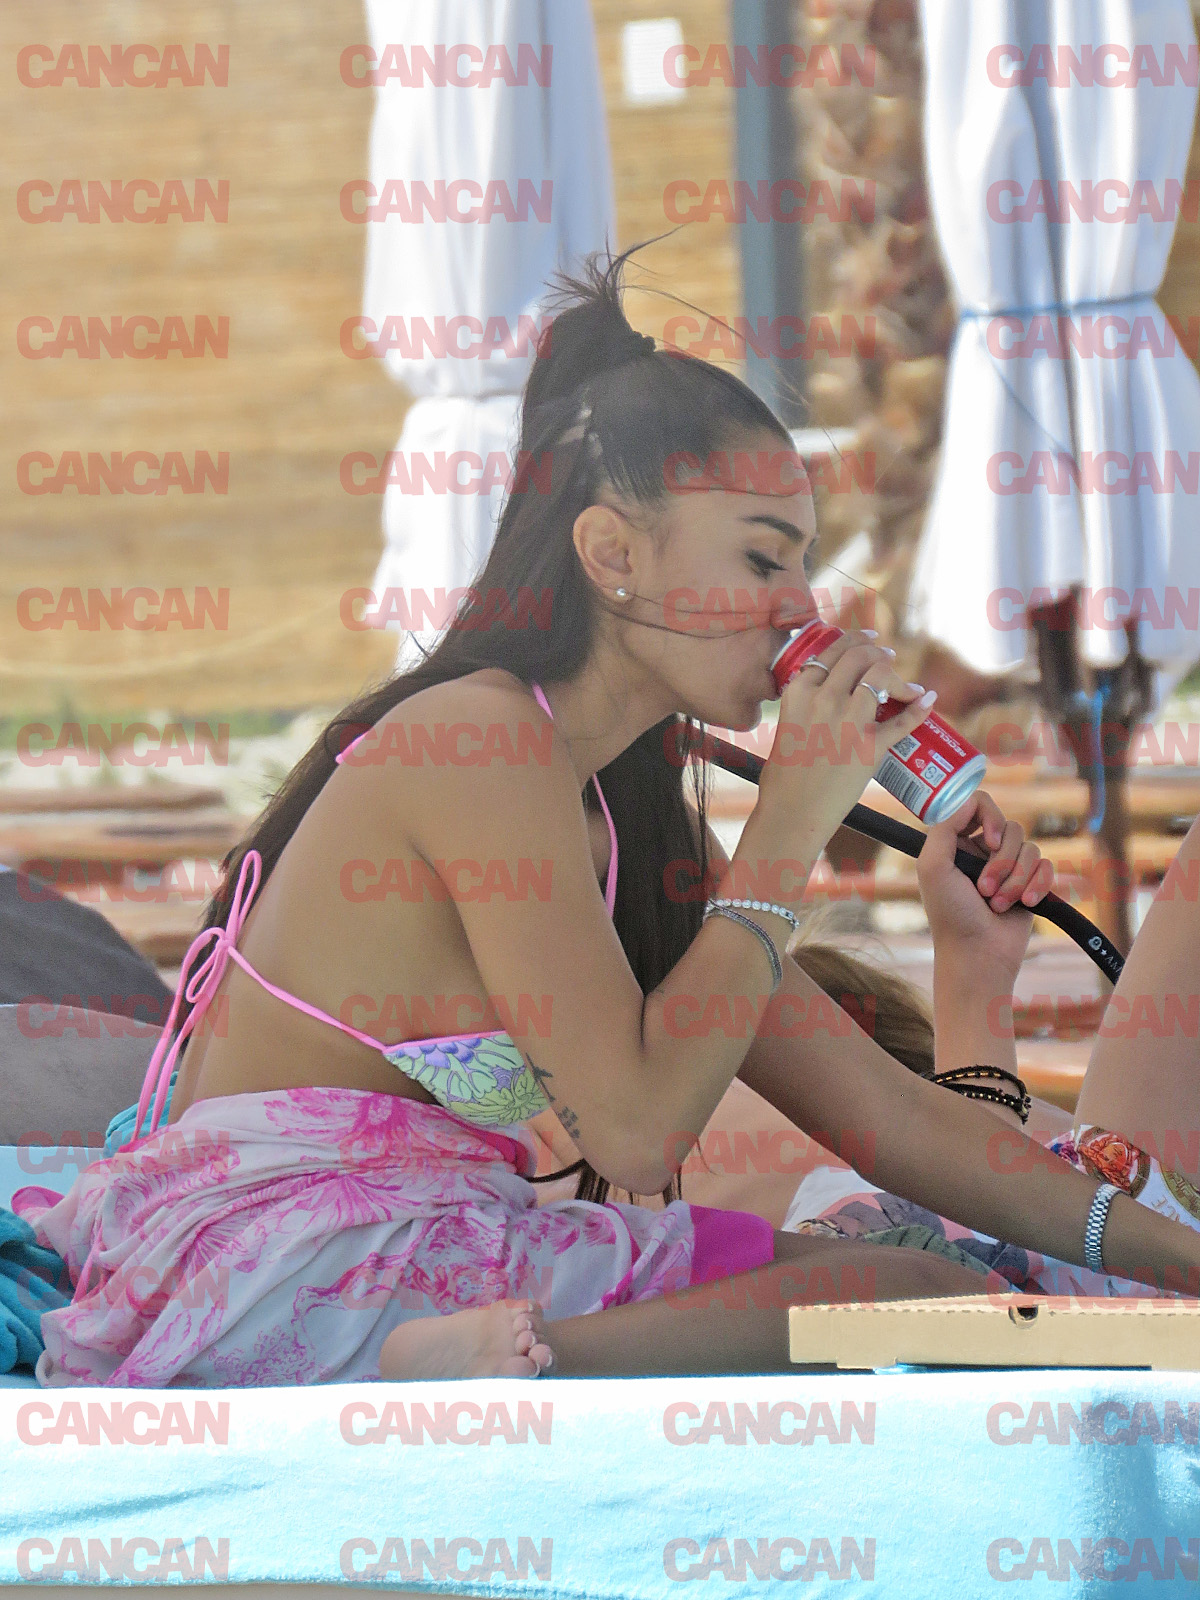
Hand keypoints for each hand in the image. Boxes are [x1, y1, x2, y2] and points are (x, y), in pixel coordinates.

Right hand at [756, 630, 939, 847]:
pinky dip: (919, 708)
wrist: (791, 813)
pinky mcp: (871, 747)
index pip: (832, 651)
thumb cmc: (781, 777)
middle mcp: (824, 699)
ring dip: (897, 676)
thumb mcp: (785, 727)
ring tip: (904, 683)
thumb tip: (820, 699)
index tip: (867, 640)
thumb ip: (803, 707)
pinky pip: (902, 721)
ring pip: (880, 678)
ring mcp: (850, 721)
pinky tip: (927, 699)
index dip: (854, 640)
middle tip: (886, 658)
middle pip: (859, 658)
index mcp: (799, 692)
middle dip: (878, 654)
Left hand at [916, 791, 1054, 977]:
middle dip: (1002, 863)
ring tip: (999, 905)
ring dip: (1016, 880)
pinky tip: (1026, 904)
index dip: (991, 818)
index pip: (980, 805)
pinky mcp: (1030, 885)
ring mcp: (1009, 868)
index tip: (991, 840)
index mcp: (957, 842)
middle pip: (1012, 828)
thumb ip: (945, 827)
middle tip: (984, 890)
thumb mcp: (933, 867)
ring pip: (1031, 850)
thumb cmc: (951, 914)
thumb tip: (971, 800)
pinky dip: (1038, 885)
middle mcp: (983, 851)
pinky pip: (1047, 867)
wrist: (979, 954)